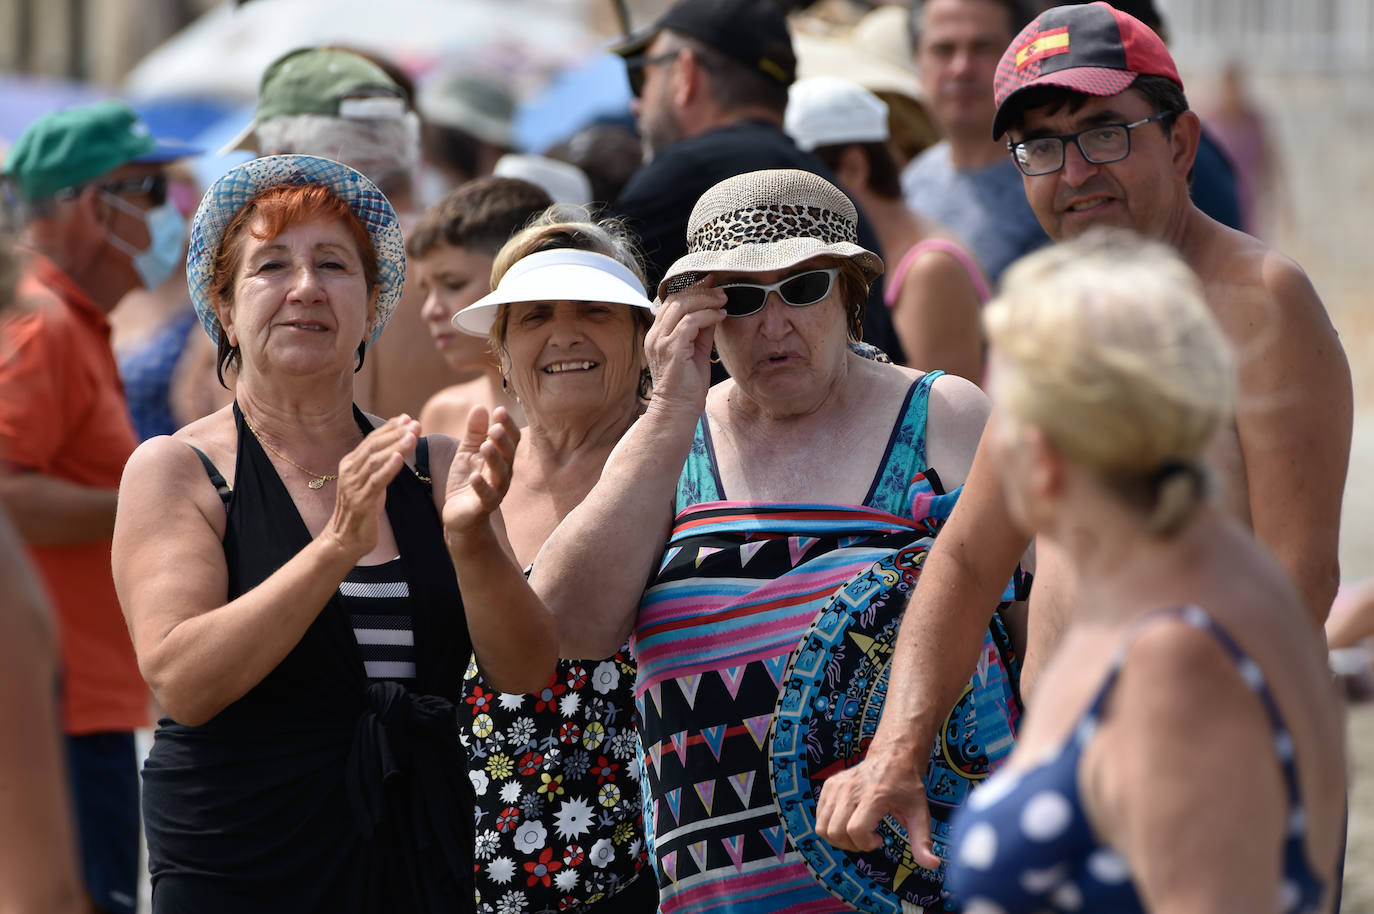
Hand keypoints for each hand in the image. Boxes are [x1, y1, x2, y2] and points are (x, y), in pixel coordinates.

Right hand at [325, 414, 418, 559]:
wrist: (345, 540)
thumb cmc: (362, 510)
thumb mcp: (371, 483)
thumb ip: (379, 466)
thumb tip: (396, 447)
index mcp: (351, 464)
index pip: (371, 440)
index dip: (389, 428)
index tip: (408, 418)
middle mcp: (350, 471)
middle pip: (374, 446)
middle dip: (396, 433)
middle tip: (415, 423)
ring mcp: (353, 486)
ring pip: (375, 461)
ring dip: (395, 446)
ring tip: (412, 436)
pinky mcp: (360, 502)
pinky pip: (375, 481)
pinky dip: (388, 468)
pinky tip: (400, 458)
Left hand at [442, 405, 518, 536]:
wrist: (460, 514)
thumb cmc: (467, 480)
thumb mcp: (467, 452)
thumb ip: (474, 432)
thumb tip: (479, 406)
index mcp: (501, 458)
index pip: (511, 439)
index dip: (507, 425)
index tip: (499, 410)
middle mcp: (503, 474)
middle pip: (508, 455)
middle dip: (503, 441)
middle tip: (495, 428)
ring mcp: (496, 491)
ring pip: (500, 474)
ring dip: (494, 460)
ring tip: (485, 446)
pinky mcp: (483, 507)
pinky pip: (486, 496)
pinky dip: (481, 486)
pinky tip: (474, 476)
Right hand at [646, 282, 726, 415]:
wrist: (678, 410)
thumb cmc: (687, 385)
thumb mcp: (697, 350)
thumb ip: (702, 329)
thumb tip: (714, 309)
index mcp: (658, 334)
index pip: (672, 302)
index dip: (692, 289)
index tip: (711, 284)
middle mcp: (655, 335)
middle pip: (676, 299)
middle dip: (701, 292)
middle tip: (722, 292)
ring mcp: (661, 342)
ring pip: (682, 307)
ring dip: (706, 301)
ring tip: (723, 302)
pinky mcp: (671, 349)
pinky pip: (689, 322)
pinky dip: (707, 316)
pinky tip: (720, 317)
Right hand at [815, 738, 939, 869]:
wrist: (893, 756)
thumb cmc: (906, 786)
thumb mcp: (919, 813)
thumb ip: (922, 841)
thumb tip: (932, 864)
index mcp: (874, 796)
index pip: (855, 830)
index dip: (865, 843)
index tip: (880, 839)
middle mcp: (851, 789)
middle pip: (836, 831)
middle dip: (851, 845)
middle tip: (868, 838)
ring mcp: (837, 786)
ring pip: (823, 827)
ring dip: (838, 838)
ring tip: (857, 831)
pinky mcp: (829, 785)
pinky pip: (820, 817)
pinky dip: (830, 826)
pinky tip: (848, 821)